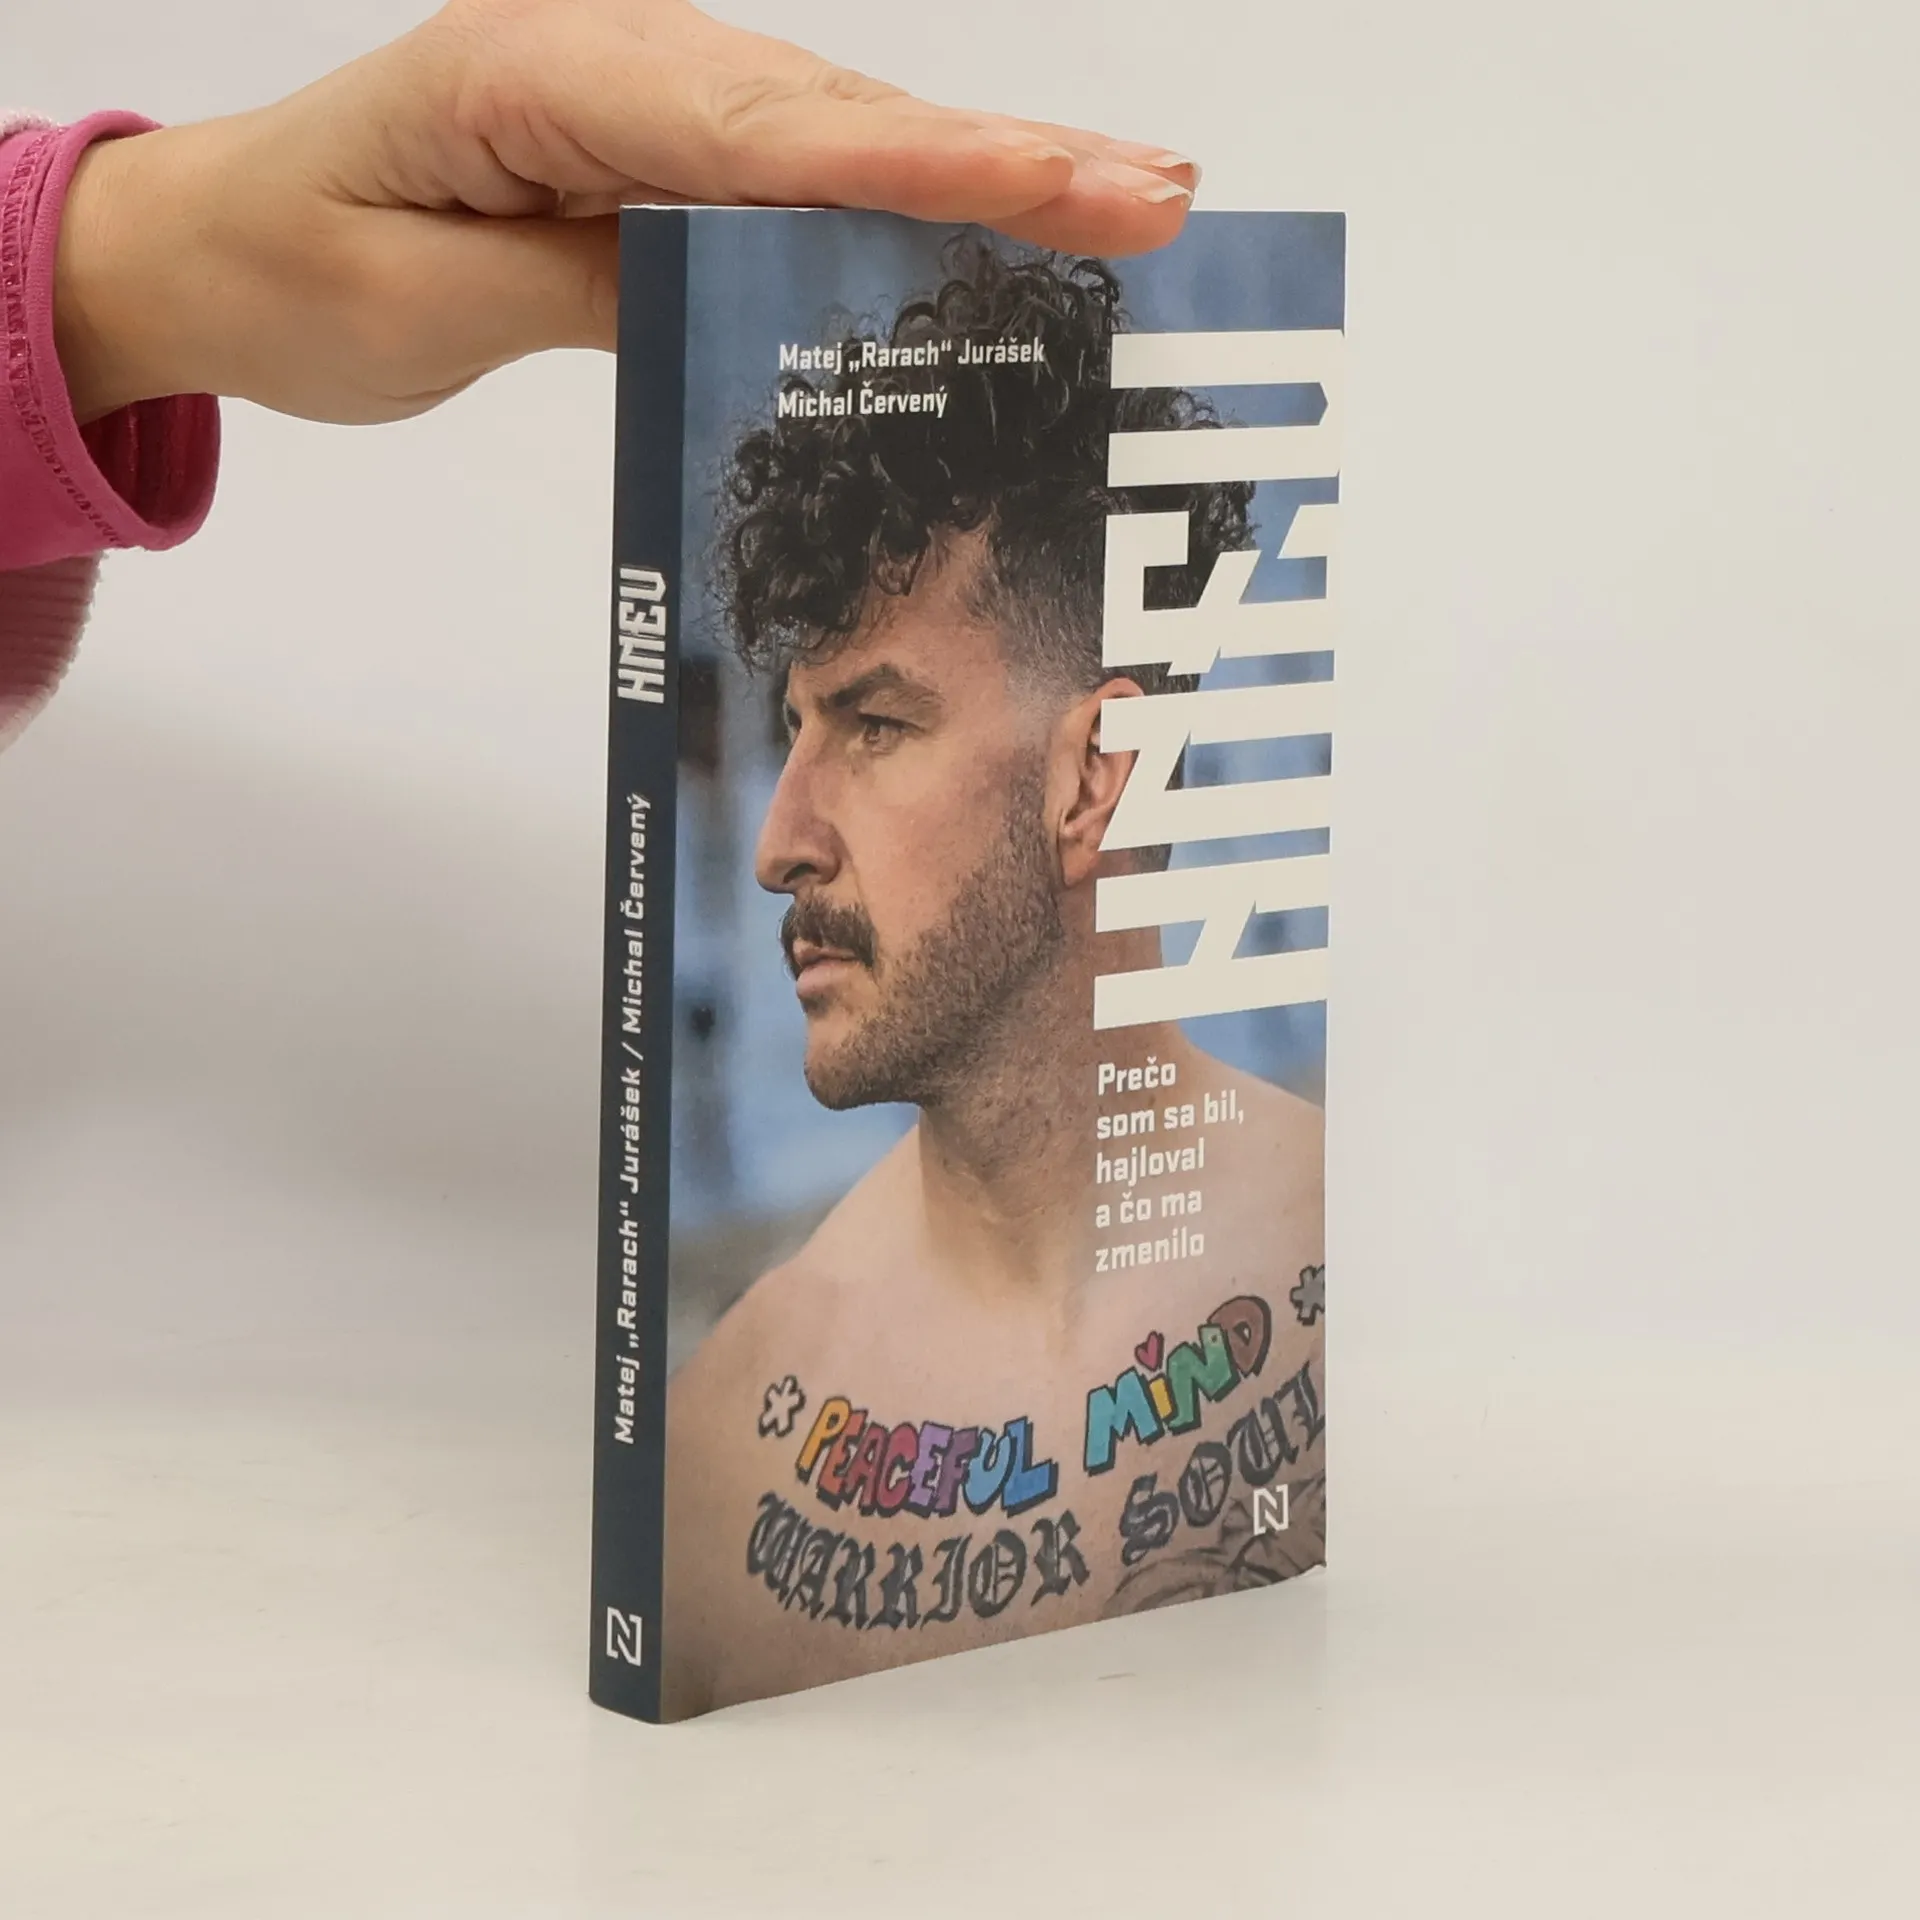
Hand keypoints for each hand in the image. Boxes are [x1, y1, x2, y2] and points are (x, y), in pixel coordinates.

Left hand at [54, 0, 1197, 425]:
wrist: (224, 240)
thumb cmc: (297, 269)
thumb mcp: (433, 301)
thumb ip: (599, 285)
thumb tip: (759, 285)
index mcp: (545, 76)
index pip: (768, 129)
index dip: (930, 162)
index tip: (1070, 188)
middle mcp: (619, 66)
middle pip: (837, 115)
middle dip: (1004, 162)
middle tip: (1164, 198)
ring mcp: (647, 107)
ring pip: (839, 141)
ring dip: (982, 180)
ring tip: (1130, 207)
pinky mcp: (660, 160)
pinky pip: (801, 182)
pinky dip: (906, 208)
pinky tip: (1001, 232)